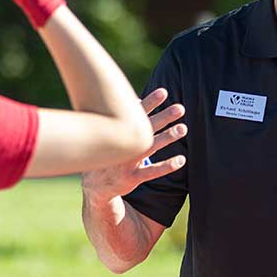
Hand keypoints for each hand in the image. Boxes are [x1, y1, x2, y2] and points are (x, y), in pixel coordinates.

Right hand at [81, 88, 186, 205]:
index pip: (135, 114)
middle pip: (146, 128)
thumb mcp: (107, 135)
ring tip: (183, 128)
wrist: (93, 184)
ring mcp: (126, 161)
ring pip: (150, 147)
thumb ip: (122, 119)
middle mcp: (122, 144)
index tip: (164, 92)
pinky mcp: (131, 178)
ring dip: (167, 137)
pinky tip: (181, 160)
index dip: (150, 102)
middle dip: (164, 117)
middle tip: (180, 108)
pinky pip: (151, 171)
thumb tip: (137, 100)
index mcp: (117, 132)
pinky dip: (166, 166)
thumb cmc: (105, 154)